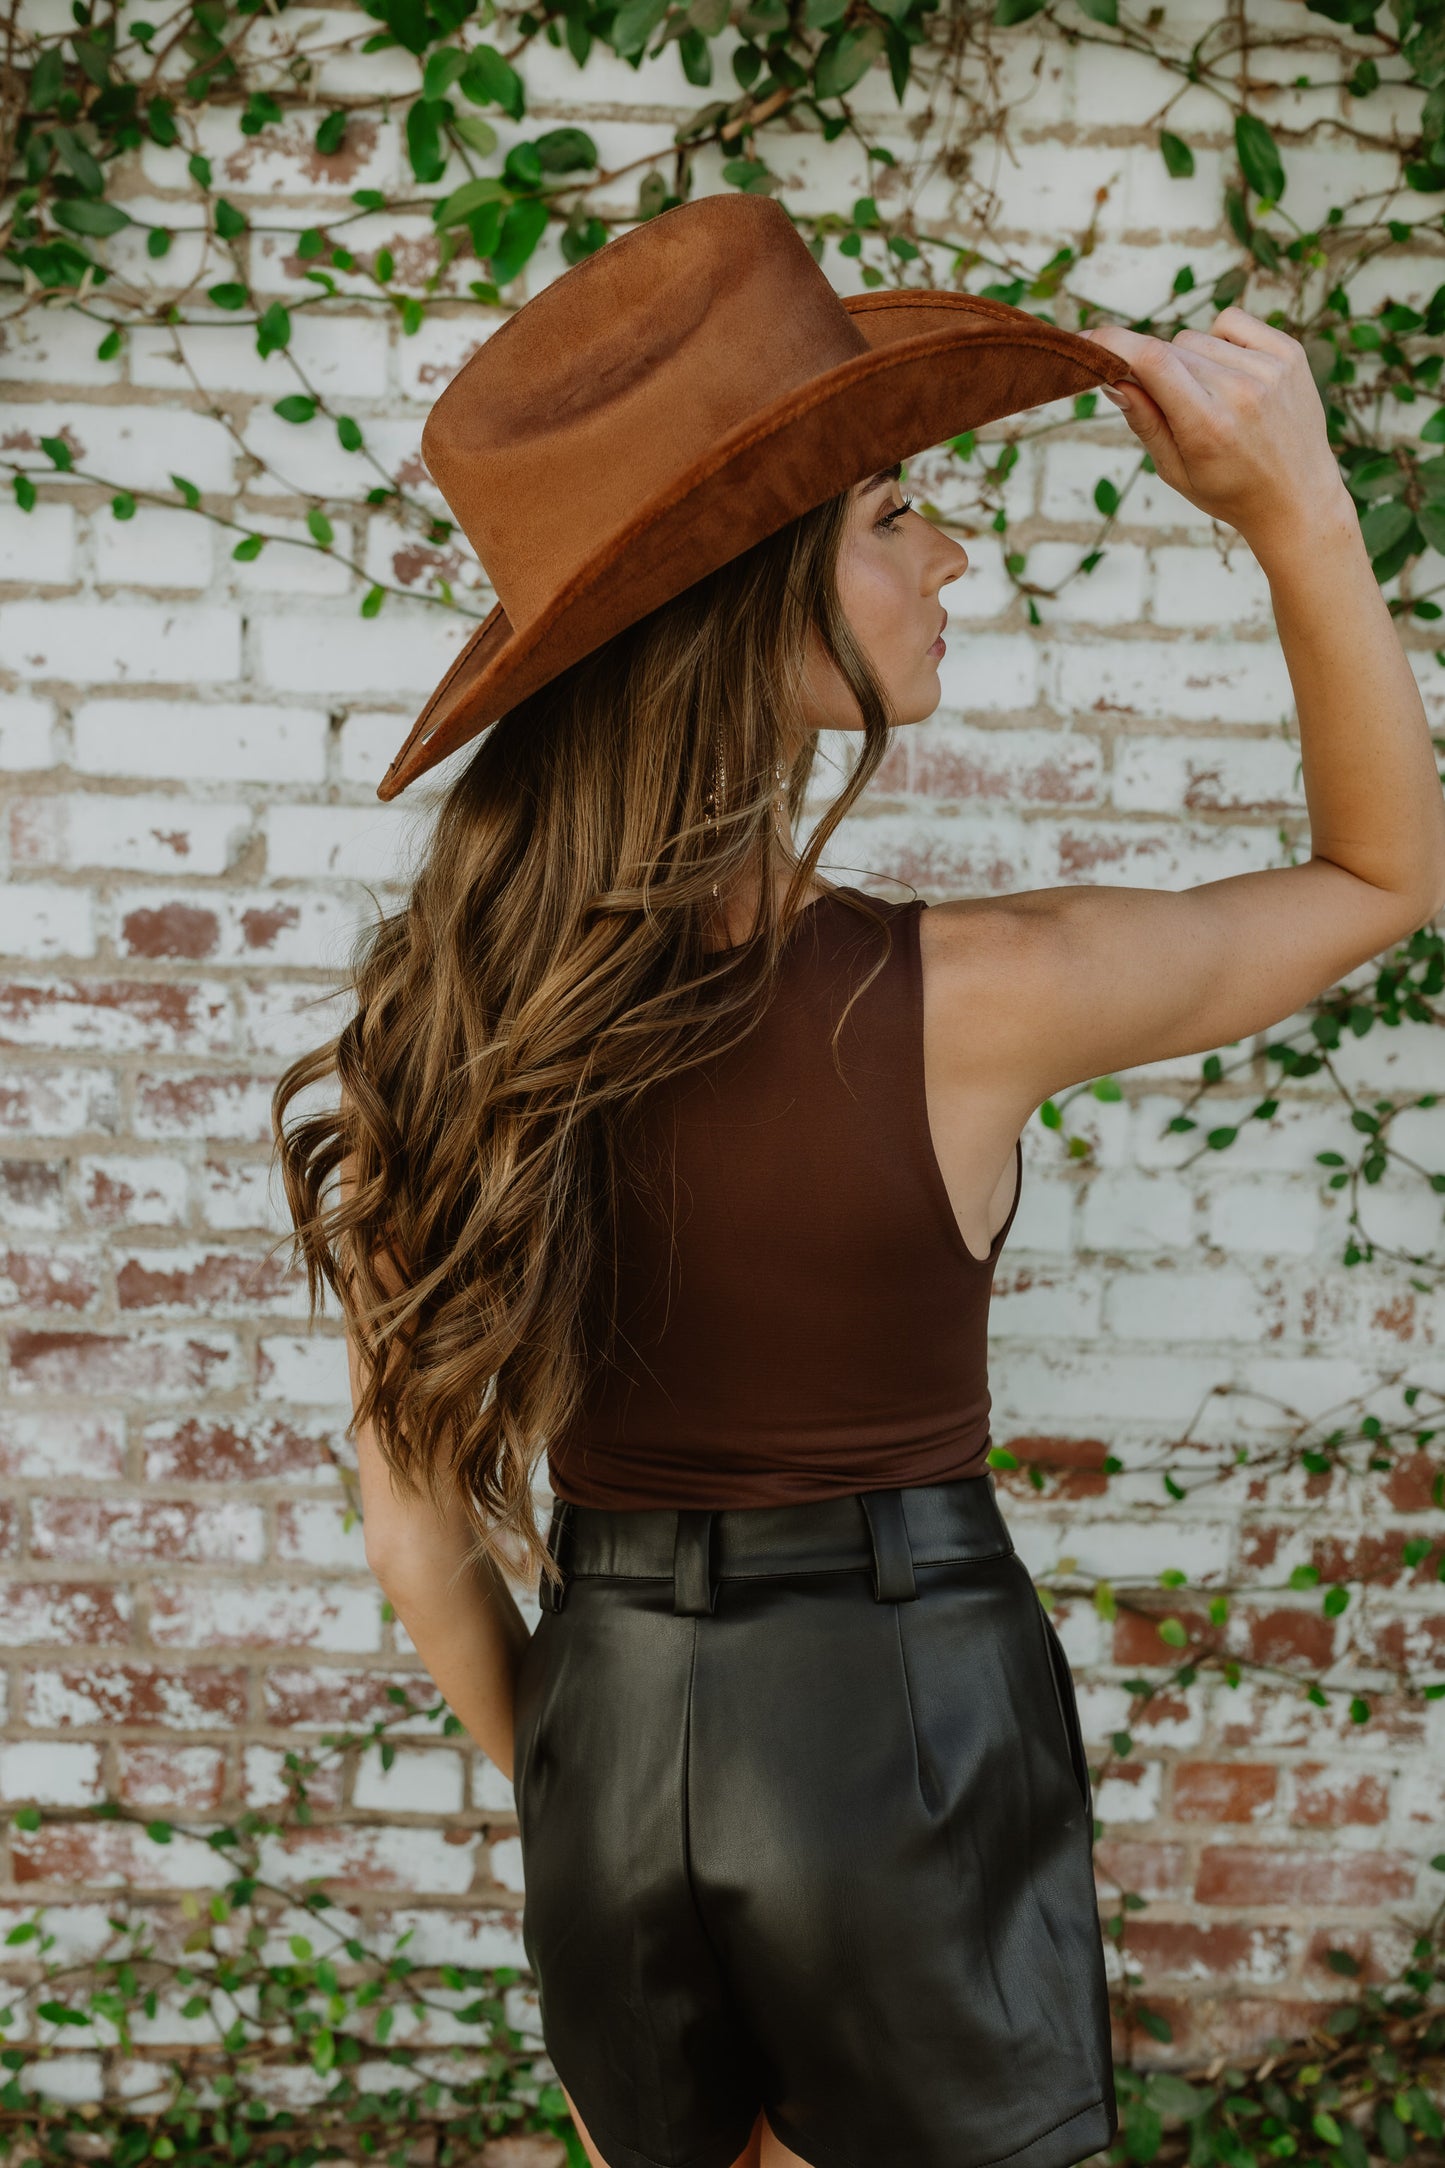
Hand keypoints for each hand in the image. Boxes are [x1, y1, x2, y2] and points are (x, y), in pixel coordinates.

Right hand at [1077, 307, 1353, 554]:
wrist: (1298, 499)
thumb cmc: (1230, 491)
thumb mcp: (1175, 471)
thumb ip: (1145, 421)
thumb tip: (1113, 376)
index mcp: (1208, 426)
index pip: (1151, 362)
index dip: (1114, 343)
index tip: (1087, 339)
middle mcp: (1241, 391)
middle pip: (1169, 350)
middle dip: (1157, 371)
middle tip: (1174, 407)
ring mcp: (1270, 368)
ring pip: (1197, 338)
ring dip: (1190, 361)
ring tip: (1212, 399)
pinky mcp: (1289, 352)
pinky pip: (1231, 323)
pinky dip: (1221, 342)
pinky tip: (1232, 376)